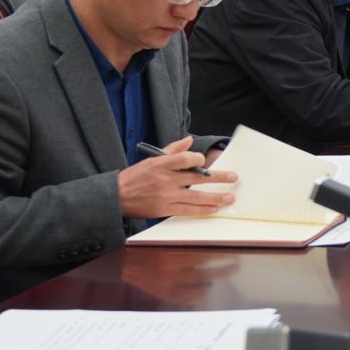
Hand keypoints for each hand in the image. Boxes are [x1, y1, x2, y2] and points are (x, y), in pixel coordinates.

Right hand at [117, 136, 236, 220]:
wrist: (116, 197)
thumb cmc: (134, 176)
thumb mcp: (151, 159)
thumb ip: (172, 149)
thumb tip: (189, 139)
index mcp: (161, 164)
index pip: (184, 159)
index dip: (198, 159)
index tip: (205, 161)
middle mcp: (165, 180)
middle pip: (197, 178)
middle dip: (218, 178)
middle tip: (233, 177)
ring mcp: (166, 196)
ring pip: (196, 197)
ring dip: (216, 197)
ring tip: (230, 197)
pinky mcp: (165, 209)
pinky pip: (188, 210)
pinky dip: (203, 210)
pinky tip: (214, 209)